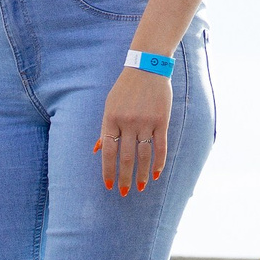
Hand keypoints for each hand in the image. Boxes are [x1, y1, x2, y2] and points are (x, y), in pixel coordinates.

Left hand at [97, 66, 172, 194]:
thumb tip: (97, 150)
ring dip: (143, 174)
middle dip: (124, 178)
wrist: (147, 67)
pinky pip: (161, 146)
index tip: (109, 185)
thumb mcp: (110, 105)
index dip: (108, 171)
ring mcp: (146, 122)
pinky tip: (157, 174)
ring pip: (144, 155)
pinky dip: (159, 162)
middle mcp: (127, 122)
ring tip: (141, 187)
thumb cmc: (126, 88)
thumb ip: (105, 129)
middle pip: (125, 157)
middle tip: (124, 192)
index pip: (108, 152)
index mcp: (111, 119)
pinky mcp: (162, 120)